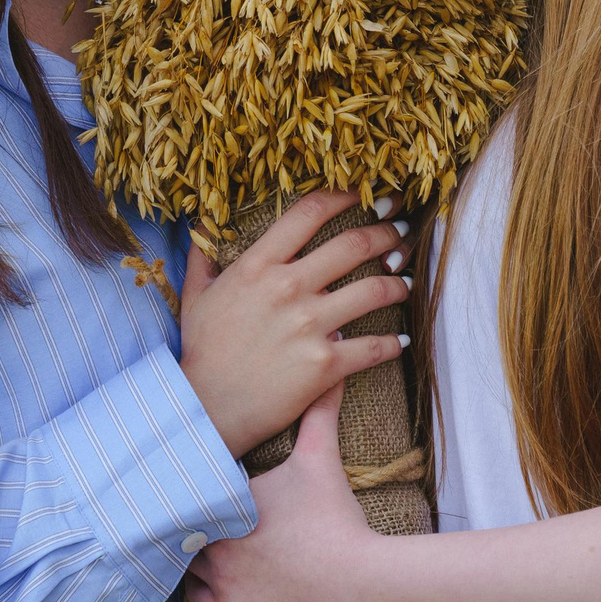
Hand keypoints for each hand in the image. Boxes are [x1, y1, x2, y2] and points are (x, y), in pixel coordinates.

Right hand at [178, 189, 409, 456]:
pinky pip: (374, 347)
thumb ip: (203, 255)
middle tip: (400, 229)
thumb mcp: (195, 295)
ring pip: (374, 291)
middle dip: (385, 232)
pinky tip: (403, 340)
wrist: (207, 408)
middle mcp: (288, 288)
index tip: (366, 193)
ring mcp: (310, 326)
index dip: (345, 195)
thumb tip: (201, 221)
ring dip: (398, 283)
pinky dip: (395, 343)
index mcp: (258, 265)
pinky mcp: (326, 364)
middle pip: (353, 244)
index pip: (309, 213)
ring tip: (405, 281)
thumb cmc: (201, 350)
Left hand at [186, 384, 381, 601]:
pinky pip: (193, 598)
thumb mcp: (321, 455)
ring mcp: (220, 577)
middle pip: (183, 522)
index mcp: (227, 498)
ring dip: (188, 550)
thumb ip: (319, 411)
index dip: (191, 481)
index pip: (191, 486)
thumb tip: (334, 365)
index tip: (195, 477)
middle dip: (188, 514)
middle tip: (190, 506)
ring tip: (195, 538)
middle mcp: (215, 538)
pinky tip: (204, 574)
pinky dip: (196, 587)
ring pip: (183, 561)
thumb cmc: (334, 513)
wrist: (355, 576)